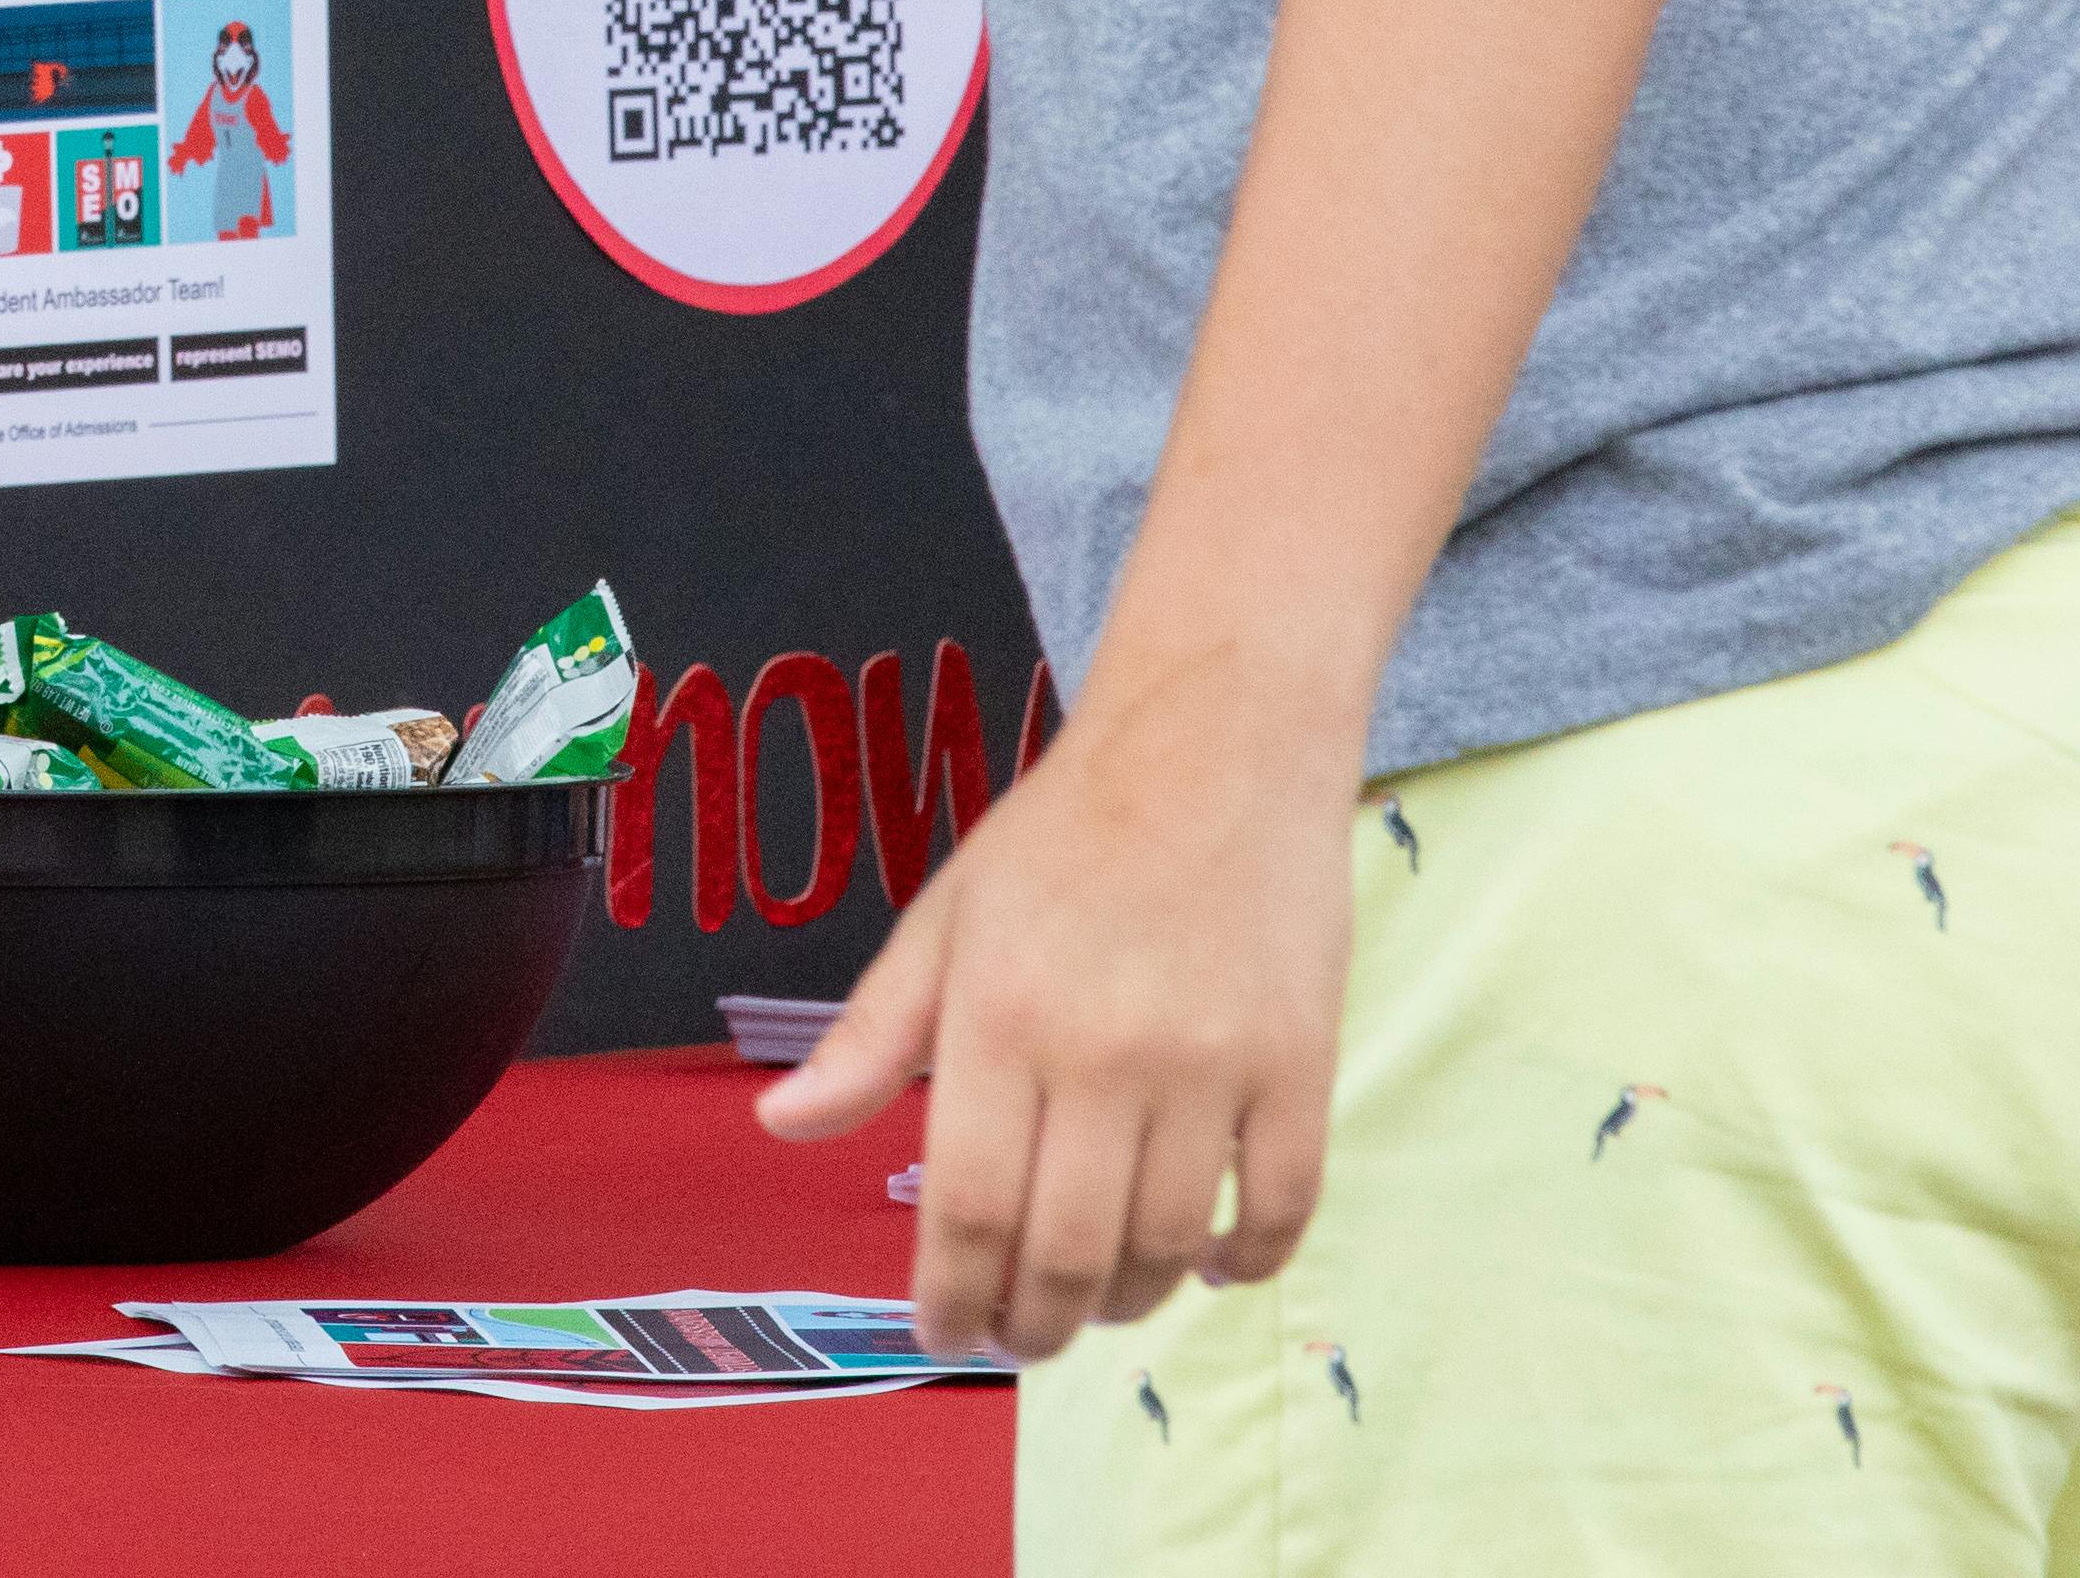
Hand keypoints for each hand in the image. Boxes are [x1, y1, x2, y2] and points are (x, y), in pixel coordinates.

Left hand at [750, 643, 1362, 1360]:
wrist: (1215, 742)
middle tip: (1019, 1338)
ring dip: (1127, 1302)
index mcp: (997, 1017)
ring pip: (1166, 1246)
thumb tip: (780, 1126)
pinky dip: (1244, 1263)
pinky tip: (1209, 1265)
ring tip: (1099, 1300)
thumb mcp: (943, 918)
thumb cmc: (1065, 832)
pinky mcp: (1299, 1062)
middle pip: (1065, 1254)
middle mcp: (1101, 1052)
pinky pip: (1280, 1208)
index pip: (965, 1210)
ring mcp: (1209, 1063)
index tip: (942, 1333)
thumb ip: (869, 1035)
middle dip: (1033, 1327)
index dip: (950, 1299)